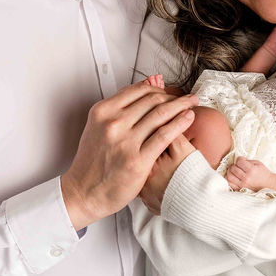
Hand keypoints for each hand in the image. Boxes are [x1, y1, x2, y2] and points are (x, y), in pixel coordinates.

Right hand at [61, 81, 197, 229]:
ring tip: (192, 104)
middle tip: (186, 98)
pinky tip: (188, 118)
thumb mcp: (99, 126)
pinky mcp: (137, 160)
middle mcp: (113, 123)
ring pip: (161, 114)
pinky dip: (180, 123)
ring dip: (181, 105)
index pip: (138, 90)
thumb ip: (120, 106)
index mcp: (102, 111)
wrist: (84, 192)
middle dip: (173, 96)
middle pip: (152, 100)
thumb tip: (147, 84)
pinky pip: (165, 135)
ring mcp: (125, 141)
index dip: (158, 89)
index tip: (169, 91)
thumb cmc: (93, 161)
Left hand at [225, 157, 270, 190]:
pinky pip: (230, 184)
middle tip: (236, 166)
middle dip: (233, 165)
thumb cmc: (264, 173)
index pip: (239, 161)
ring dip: (229, 172)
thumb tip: (239, 160)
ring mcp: (243, 185)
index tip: (241, 160)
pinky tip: (233, 177)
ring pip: (229, 177)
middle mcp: (246, 178)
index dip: (239, 159)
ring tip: (233, 171)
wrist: (269, 185)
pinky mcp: (241, 189)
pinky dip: (229, 180)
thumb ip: (248, 161)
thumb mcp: (258, 163)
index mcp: (251, 170)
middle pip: (232, 168)